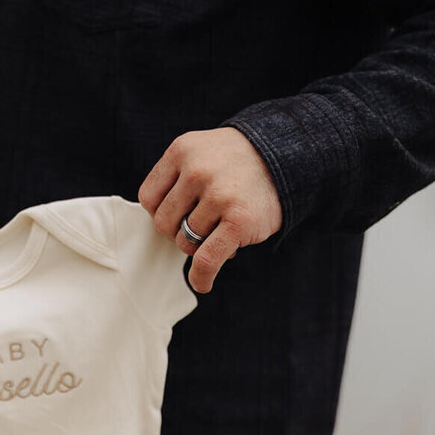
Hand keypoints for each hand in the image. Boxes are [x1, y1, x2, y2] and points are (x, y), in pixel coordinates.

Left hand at [138, 127, 282, 293]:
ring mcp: (219, 195)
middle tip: (204, 223)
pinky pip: (206, 260)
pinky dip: (202, 277)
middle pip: (163, 223)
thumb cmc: (235, 162)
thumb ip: (175, 180)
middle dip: (180, 230)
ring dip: (200, 245)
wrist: (285, 156)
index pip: (148, 198)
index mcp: (181, 151)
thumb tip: (160, 228)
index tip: (179, 214)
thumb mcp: (199, 152)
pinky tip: (202, 283)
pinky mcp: (239, 220)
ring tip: (221, 230)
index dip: (162, 211)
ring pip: (185, 242)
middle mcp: (197, 170)